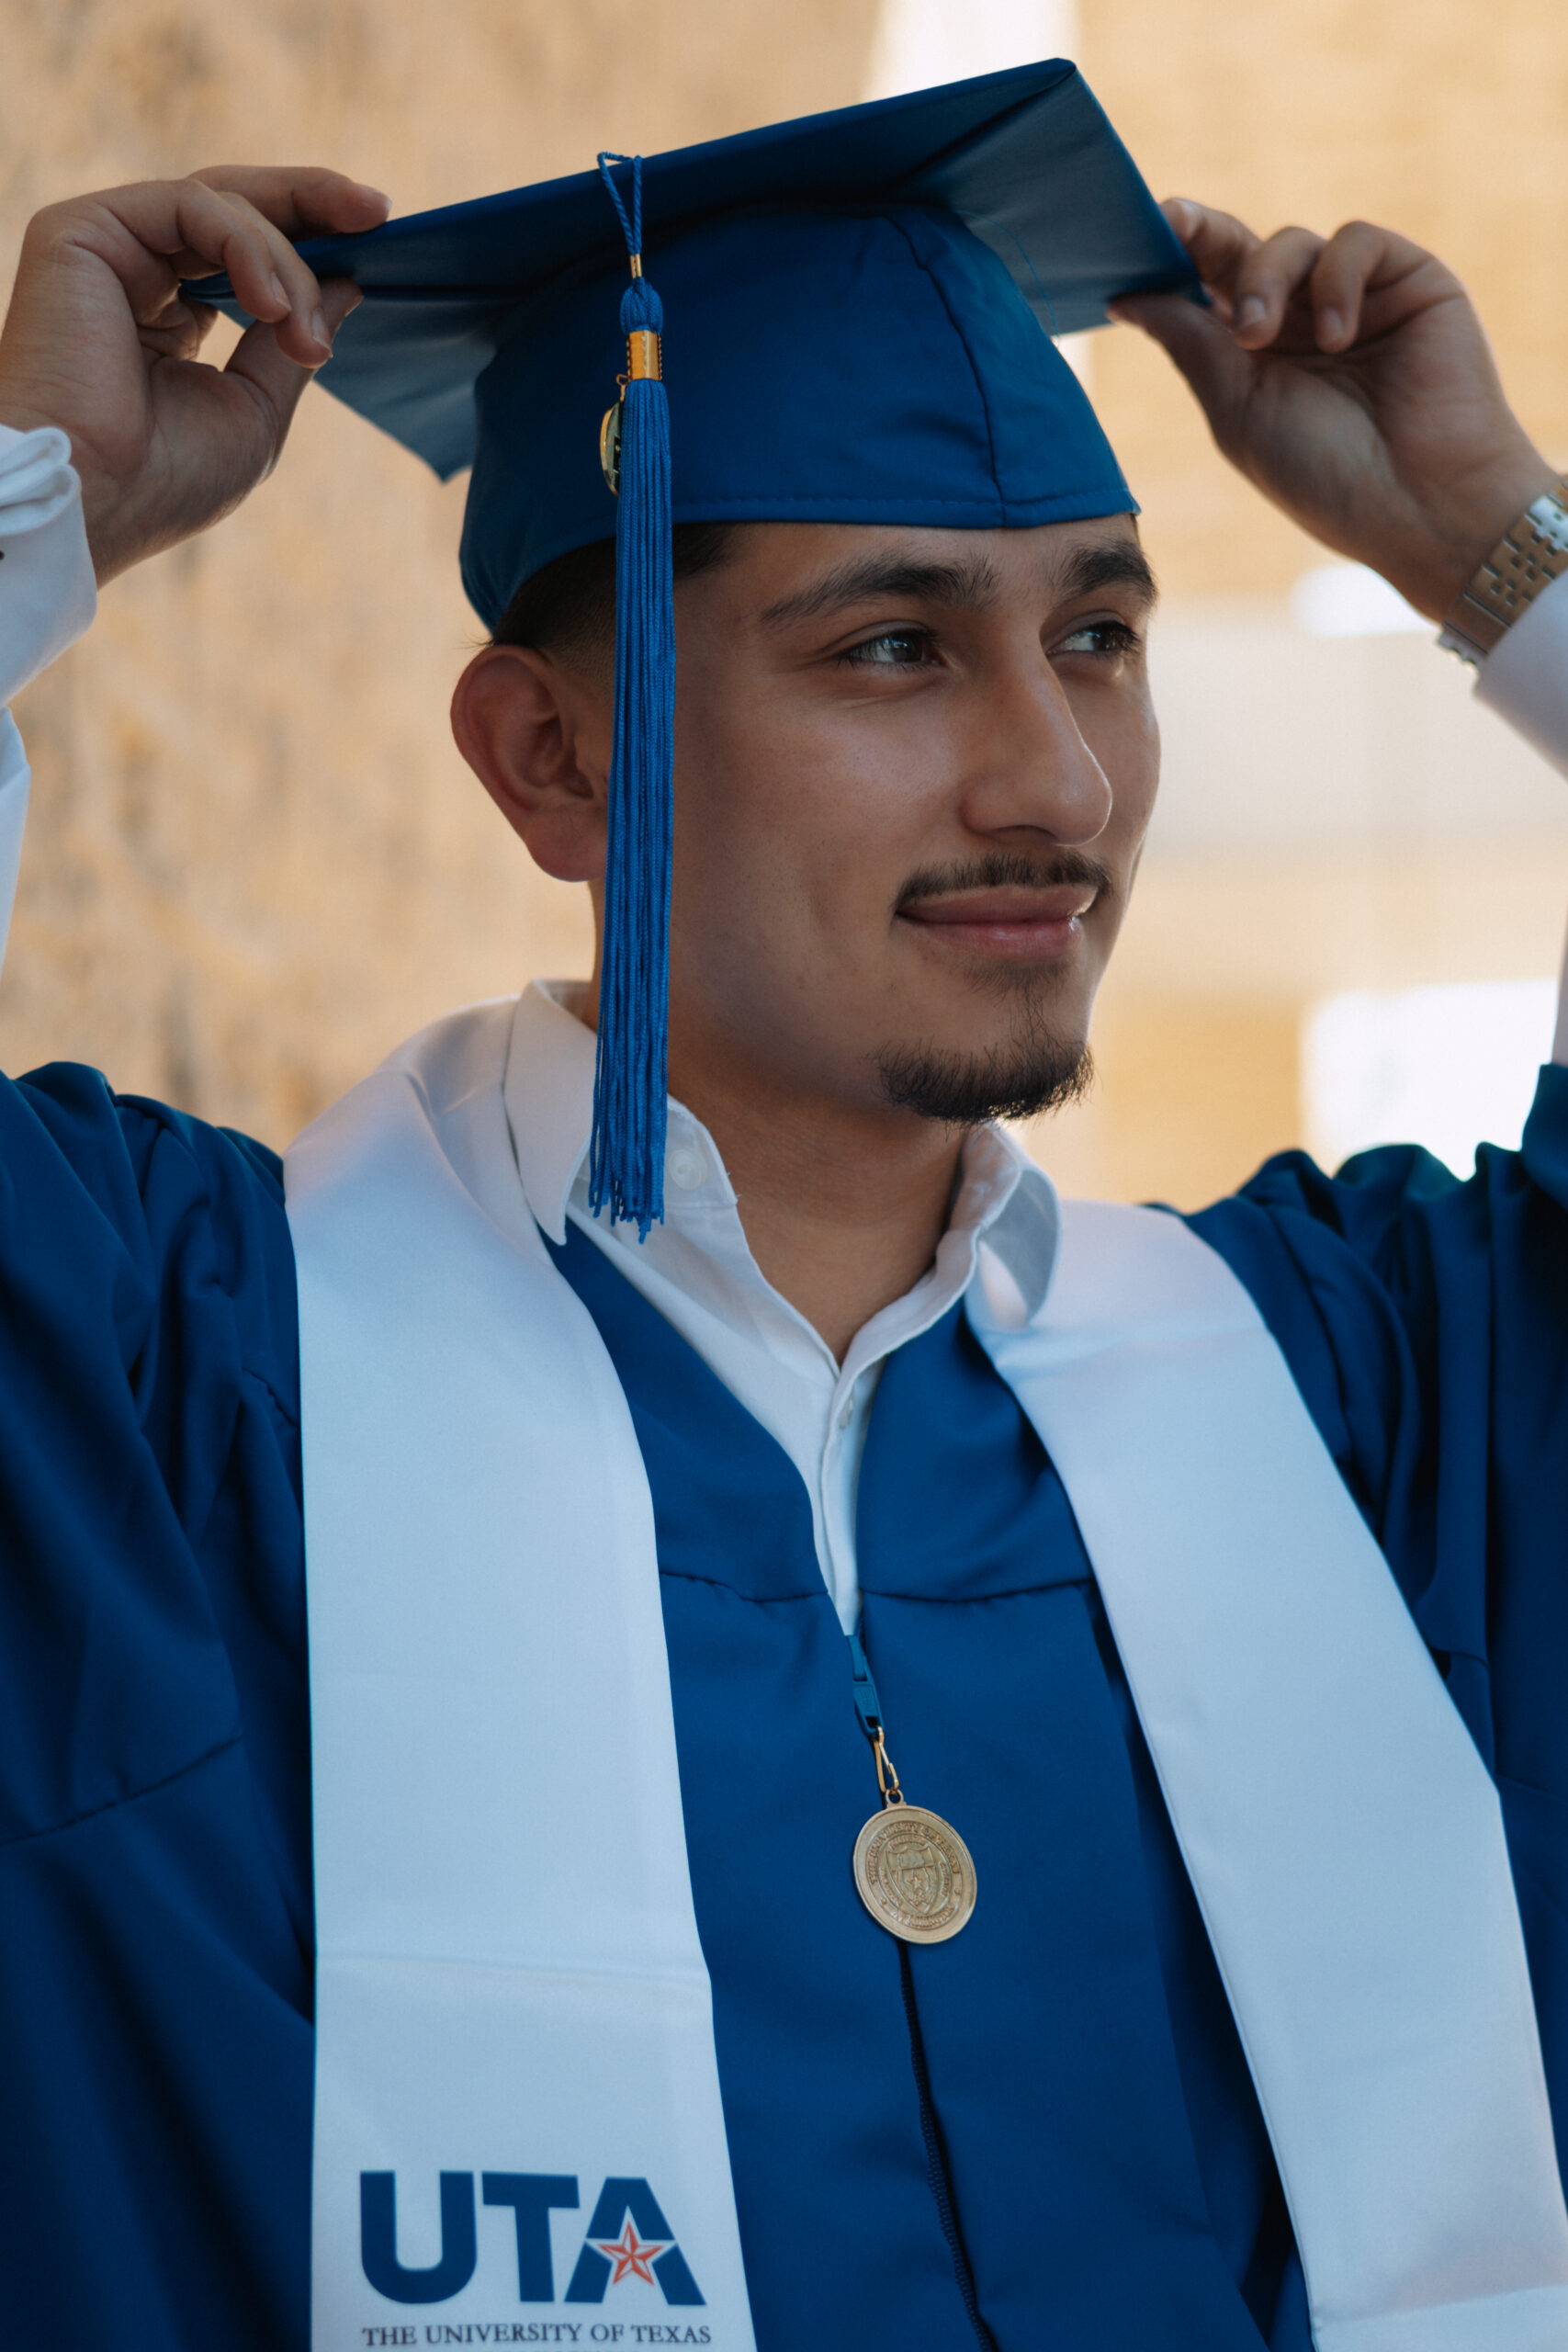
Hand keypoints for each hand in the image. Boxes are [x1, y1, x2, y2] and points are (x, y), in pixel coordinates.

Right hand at [0, 167, 388, 583]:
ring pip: (225, 207)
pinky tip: (273, 308)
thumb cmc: (165, 479)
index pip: (246, 252)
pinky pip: (192, 204)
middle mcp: (138, 273)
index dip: (311, 237)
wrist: (94, 501)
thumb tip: (347, 282)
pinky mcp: (84, 230)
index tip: (380, 234)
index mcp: (170, 317)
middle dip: (314, 202)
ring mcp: (110, 247)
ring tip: (305, 335)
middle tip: (379, 211)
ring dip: (288, 266)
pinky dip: (249, 247)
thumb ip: (292, 342)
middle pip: (237, 205)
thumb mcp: (255, 410)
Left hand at [1111, 202, 1555, 618]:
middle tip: (1174, 229)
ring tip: (1257, 334)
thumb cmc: (1328, 477)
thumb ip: (1192, 344)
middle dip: (1203, 237)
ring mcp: (1354, 297)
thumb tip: (1126, 298)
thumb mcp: (1238, 411)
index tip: (1139, 236)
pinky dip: (1337, 278)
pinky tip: (1338, 337)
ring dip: (1263, 279)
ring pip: (1291, 244)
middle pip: (1240, 251)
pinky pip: (1355, 242)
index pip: (1205, 290)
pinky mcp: (1409, 279)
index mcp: (1254, 357)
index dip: (1172, 259)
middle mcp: (1302, 321)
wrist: (1423, 505)